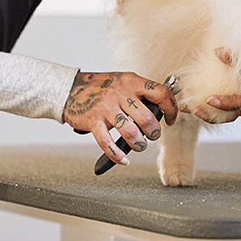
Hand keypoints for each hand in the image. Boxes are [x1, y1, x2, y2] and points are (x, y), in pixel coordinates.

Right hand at [63, 71, 177, 166]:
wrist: (70, 88)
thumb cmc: (100, 87)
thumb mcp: (123, 81)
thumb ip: (140, 92)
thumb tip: (161, 109)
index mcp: (131, 81)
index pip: (160, 93)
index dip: (170, 108)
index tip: (170, 119)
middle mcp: (120, 93)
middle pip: (147, 118)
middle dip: (154, 132)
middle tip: (152, 135)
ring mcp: (106, 108)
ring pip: (131, 132)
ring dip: (139, 145)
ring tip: (139, 146)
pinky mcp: (93, 121)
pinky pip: (108, 143)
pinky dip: (117, 155)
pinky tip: (123, 160)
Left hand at [189, 48, 240, 123]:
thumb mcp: (240, 57)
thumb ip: (231, 56)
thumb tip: (218, 53)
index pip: (236, 103)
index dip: (224, 103)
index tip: (210, 99)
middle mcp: (240, 104)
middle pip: (226, 116)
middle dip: (209, 115)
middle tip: (196, 109)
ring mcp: (229, 106)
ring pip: (216, 115)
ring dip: (201, 113)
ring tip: (186, 107)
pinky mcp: (218, 105)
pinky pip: (208, 109)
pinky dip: (196, 107)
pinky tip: (183, 106)